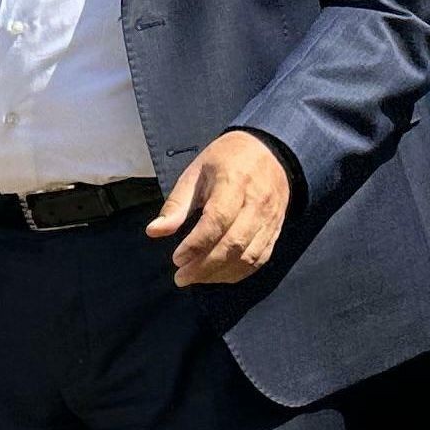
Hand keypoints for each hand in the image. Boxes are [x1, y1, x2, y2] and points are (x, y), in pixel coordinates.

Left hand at [150, 131, 292, 287]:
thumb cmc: (225, 161)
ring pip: (248, 256)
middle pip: (233, 243)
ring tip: (195, 277)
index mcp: (234, 183)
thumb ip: (176, 204)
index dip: (196, 244)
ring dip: (220, 273)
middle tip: (181, 277)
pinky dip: (238, 273)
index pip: (217, 220)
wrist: (269, 152)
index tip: (177, 259)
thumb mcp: (195, 173)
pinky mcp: (276, 229)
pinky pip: (260, 258)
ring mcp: (270, 218)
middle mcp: (257, 203)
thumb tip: (153, 232)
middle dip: (204, 266)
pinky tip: (217, 275)